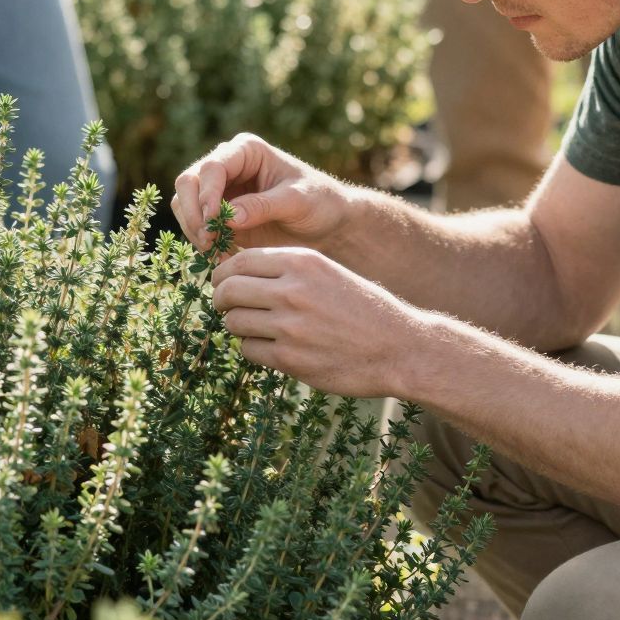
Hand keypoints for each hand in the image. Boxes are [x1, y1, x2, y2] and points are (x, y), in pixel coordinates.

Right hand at [172, 132, 348, 252]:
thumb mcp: (297, 201)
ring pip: (184, 204)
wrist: (327, 225)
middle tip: (208, 241)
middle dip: (193, 213)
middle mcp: (228, 165)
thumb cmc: (319, 203)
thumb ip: (264, 206)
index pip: (212, 167)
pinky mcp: (218, 215)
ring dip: (194, 229)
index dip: (207, 193)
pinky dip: (201, 242)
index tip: (214, 222)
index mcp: (247, 151)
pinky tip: (220, 258)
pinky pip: (194, 225)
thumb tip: (230, 217)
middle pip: (188, 182)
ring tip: (215, 252)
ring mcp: (220, 190)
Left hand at [212, 245, 427, 396]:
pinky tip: (273, 348)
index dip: (223, 273)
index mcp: (301, 262)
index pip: (239, 261)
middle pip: (228, 290)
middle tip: (226, 306)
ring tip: (258, 328)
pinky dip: (254, 349)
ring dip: (239, 325)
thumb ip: (286, 270)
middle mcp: (292, 290)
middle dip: (221, 299)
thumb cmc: (362, 308)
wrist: (398, 347)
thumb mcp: (327, 272)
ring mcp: (290, 326)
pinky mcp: (290, 359)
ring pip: (234, 321)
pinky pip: (249, 350)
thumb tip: (235, 275)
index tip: (222, 283)